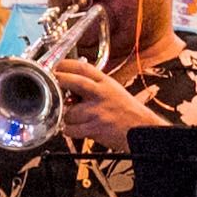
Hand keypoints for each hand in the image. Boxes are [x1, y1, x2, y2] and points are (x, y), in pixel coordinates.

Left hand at [54, 61, 168, 143]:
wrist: (143, 130)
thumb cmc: (130, 113)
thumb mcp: (115, 91)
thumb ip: (96, 87)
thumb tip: (73, 86)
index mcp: (107, 83)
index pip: (84, 67)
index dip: (66, 65)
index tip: (57, 66)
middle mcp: (102, 94)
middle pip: (75, 82)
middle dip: (60, 80)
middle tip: (52, 83)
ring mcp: (97, 111)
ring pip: (70, 112)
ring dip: (67, 117)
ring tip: (75, 119)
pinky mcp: (95, 127)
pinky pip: (71, 129)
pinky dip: (69, 131)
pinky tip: (76, 130)